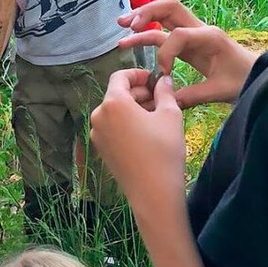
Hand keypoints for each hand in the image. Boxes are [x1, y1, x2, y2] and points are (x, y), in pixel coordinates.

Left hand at [91, 70, 185, 215]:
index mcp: (113, 103)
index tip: (154, 79)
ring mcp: (97, 134)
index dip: (137, 74)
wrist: (153, 192)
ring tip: (157, 115)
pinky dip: (126, 123)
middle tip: (161, 98)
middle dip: (139, 92)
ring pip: (115, 111)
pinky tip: (146, 132)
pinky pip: (112, 127)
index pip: (120, 77)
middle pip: (117, 94)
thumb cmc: (164, 149)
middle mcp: (99, 115)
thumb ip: (164, 91)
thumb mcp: (170, 115)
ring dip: (133, 108)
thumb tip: (163, 79)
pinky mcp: (101, 149)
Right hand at [118, 0, 256, 107]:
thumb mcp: (219, 91)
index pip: (178, 35)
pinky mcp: (189, 41)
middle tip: (127, 25)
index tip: (164, 74)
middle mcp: (200, 29)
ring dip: (143, 16)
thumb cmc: (243, 81)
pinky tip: (133, 36)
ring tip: (121, 25)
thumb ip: (192, 95)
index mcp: (209, 37)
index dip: (165, 53)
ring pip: (165, 14)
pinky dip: (149, 29)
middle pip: (169, 7)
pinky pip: (166, 29)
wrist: (256, 75)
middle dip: (146, 12)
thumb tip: (165, 101)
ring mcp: (194, 32)